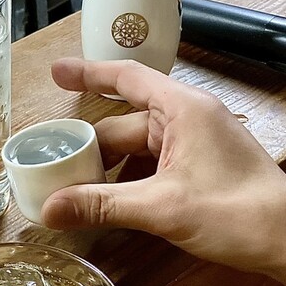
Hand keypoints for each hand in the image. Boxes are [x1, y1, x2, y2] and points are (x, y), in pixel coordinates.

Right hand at [42, 59, 285, 282]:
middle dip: (89, 146)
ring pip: (134, 149)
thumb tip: (49, 210)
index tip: (57, 73)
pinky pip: (149, 165)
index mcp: (182, 109)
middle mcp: (186, 119)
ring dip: (106, 169)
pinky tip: (107, 201)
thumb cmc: (237, 213)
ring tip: (73, 190)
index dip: (88, 73)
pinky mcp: (196, 167)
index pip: (127, 78)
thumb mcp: (162, 208)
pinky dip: (126, 180)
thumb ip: (102, 205)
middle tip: (52, 167)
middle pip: (123, 124)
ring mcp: (192, 144)